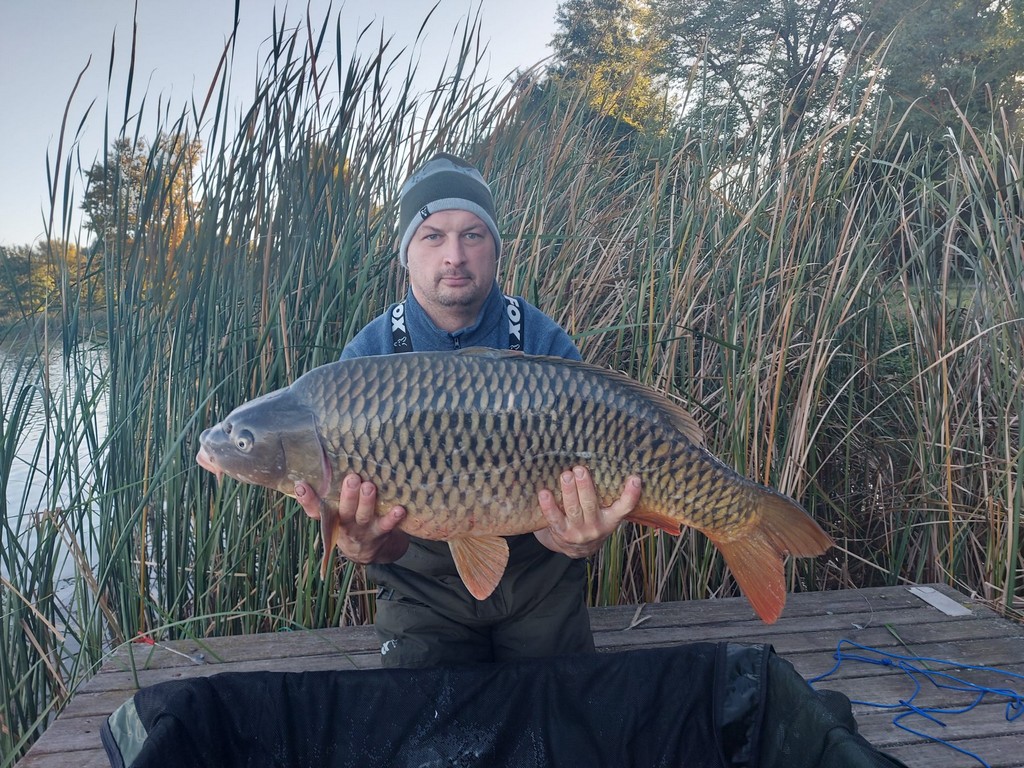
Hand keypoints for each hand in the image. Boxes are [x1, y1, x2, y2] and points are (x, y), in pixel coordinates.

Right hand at [294, 474, 408, 563]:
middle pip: (344, 510)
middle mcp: (345, 523)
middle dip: (348, 495)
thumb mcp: (335, 509)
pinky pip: (387, 526)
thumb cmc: (348, 518)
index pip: (314, 509)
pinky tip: (399, 509)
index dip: (306, 499)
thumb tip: (324, 456)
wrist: (365, 549)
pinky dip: (393, 518)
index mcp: (330, 516)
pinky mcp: (380, 533)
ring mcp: (363, 529)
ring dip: (367, 502)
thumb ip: (330, 490)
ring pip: (364, 516)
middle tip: (352, 478)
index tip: (301, 485)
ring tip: (369, 487)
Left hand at [534, 467, 641, 557]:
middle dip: (585, 486)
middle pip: (591, 504)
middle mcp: (595, 527)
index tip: (635, 479)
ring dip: (568, 491)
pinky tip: (544, 493)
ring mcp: (578, 531)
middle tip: (579, 469)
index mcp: (610, 520)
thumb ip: (608, 497)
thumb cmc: (592, 522)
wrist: (578, 550)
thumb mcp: (606, 515)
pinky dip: (548, 506)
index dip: (631, 494)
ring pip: (573, 509)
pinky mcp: (561, 533)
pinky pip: (554, 519)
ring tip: (565, 476)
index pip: (624, 507)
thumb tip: (605, 465)